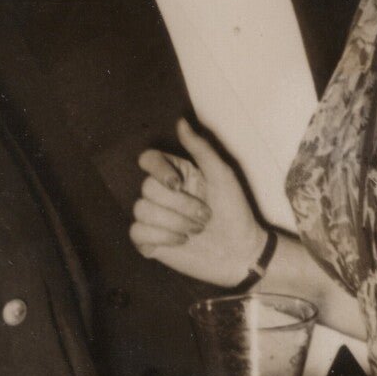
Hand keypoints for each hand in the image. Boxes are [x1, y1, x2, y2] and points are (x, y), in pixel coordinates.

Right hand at [130, 117, 265, 288]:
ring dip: (174, 223)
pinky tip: (181, 242)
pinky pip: (137, 232)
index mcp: (177, 174)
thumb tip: (181, 122)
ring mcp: (154, 218)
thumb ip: (200, 149)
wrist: (240, 253)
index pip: (148, 160)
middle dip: (179, 205)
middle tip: (204, 216)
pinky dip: (160, 238)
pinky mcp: (150, 242)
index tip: (178, 184)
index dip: (158, 170)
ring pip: (141, 210)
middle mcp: (163, 194)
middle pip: (146, 188)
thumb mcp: (222, 175)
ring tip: (195, 231)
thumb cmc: (235, 213)